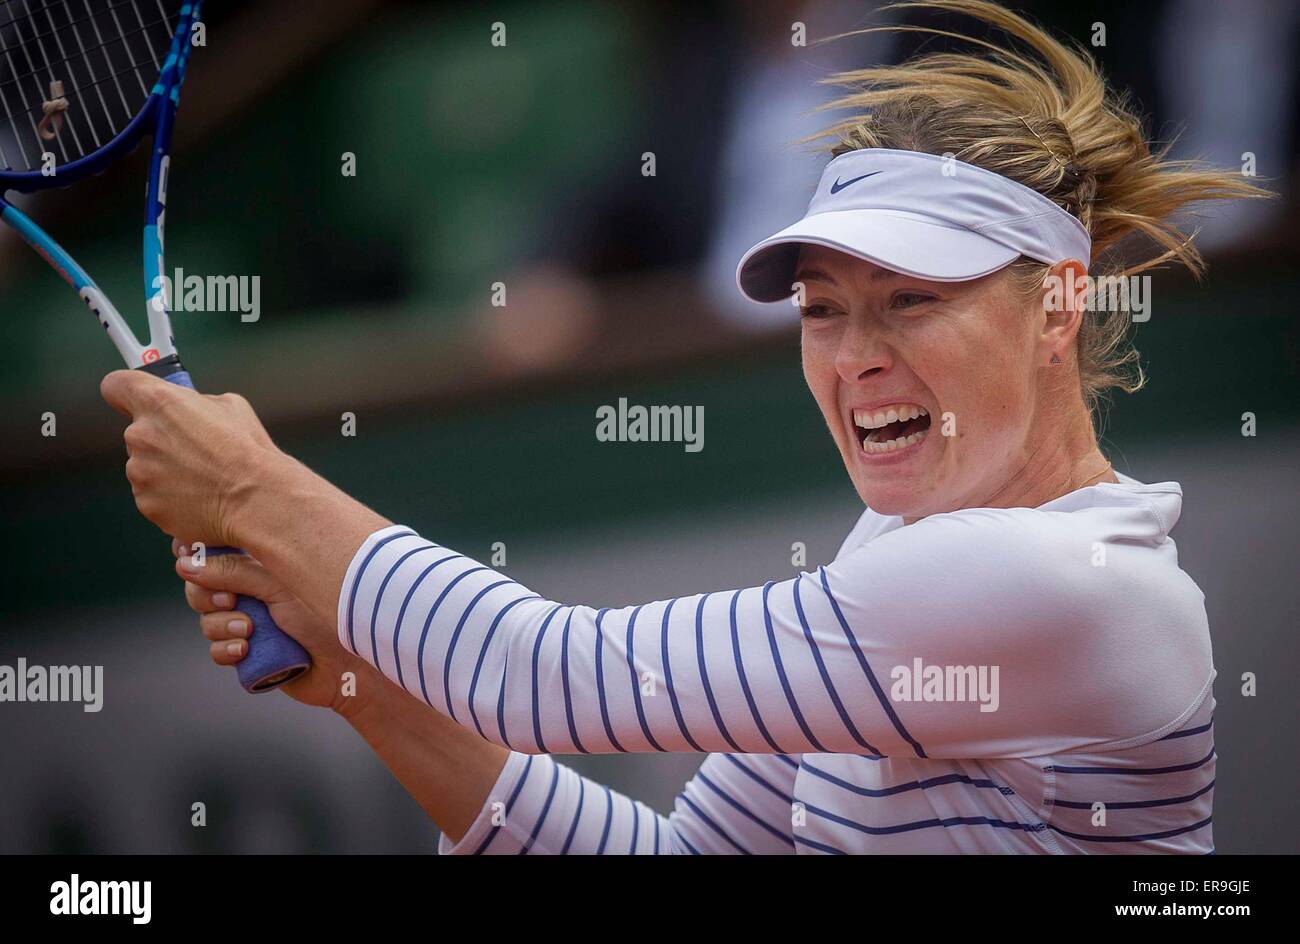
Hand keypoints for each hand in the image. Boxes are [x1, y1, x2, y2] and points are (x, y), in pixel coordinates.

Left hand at [101, 370, 282, 546]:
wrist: (257, 500)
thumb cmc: (249, 451)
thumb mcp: (230, 406)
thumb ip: (197, 404)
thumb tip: (191, 412)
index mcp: (159, 401)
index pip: (116, 385)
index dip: (127, 392)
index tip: (134, 400)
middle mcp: (141, 435)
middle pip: (138, 432)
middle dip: (161, 439)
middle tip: (196, 450)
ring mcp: (139, 472)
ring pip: (145, 466)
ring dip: (166, 470)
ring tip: (204, 478)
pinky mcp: (146, 503)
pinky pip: (153, 495)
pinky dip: (171, 497)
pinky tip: (200, 497)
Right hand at [175, 540, 381, 714]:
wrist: (349, 664)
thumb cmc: (324, 615)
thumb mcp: (278, 585)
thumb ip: (233, 571)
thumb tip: (185, 564)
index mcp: (263, 564)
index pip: (216, 553)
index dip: (197, 555)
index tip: (188, 557)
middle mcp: (255, 591)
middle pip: (201, 586)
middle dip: (207, 595)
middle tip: (231, 602)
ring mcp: (251, 621)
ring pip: (207, 620)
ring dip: (221, 625)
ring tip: (250, 630)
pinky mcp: (250, 653)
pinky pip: (218, 650)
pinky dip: (225, 650)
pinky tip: (245, 651)